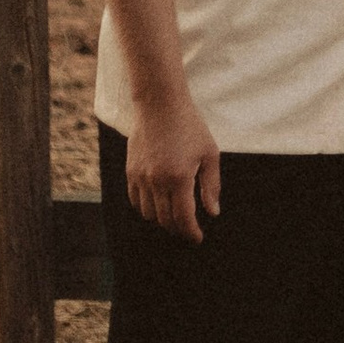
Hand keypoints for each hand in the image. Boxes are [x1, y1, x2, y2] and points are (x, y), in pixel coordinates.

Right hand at [124, 88, 220, 241]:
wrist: (160, 104)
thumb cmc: (190, 126)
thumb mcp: (210, 153)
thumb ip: (211, 185)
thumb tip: (212, 212)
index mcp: (179, 178)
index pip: (183, 218)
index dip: (191, 232)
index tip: (198, 238)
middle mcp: (156, 181)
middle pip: (165, 220)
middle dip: (178, 229)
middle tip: (188, 228)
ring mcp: (140, 177)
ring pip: (148, 214)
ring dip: (162, 220)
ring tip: (174, 215)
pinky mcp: (130, 171)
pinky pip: (135, 201)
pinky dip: (146, 208)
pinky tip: (158, 204)